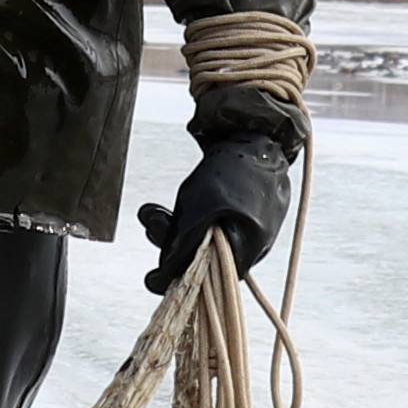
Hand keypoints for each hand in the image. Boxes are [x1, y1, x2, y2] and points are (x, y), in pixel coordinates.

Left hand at [137, 126, 294, 295]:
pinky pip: (216, 220)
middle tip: (150, 222)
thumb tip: (160, 278)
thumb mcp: (198, 205)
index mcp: (251, 247)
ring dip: (177, 225)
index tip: (152, 275)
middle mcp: (256, 242)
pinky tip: (178, 202)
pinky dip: (194, 214)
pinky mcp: (249, 208)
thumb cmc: (231, 168)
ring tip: (153, 211)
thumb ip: (180, 243)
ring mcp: (255, 224)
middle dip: (171, 240)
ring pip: (208, 236)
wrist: (257, 130)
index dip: (179, 275)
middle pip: (206, 256)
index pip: (211, 278)